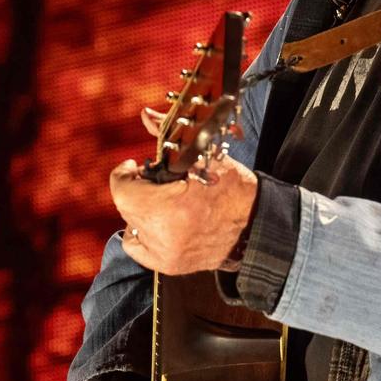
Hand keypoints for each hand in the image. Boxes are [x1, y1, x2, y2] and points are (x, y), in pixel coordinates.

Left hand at [111, 148, 256, 274]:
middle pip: (127, 207)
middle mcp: (163, 236)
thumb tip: (144, 114)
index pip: (123, 191)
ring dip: (141, 211)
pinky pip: (139, 248)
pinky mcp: (170, 265)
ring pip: (131, 226)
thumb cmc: (233, 189)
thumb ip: (166, 136)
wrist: (258, 224)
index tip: (135, 167)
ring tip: (163, 202)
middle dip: (136, 190)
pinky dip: (144, 233)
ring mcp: (166, 255)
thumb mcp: (201, 157)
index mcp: (169, 208)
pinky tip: (161, 221)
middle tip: (156, 182)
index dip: (125, 174)